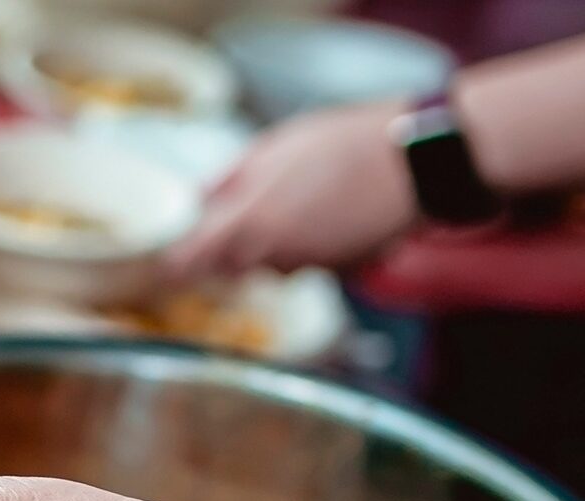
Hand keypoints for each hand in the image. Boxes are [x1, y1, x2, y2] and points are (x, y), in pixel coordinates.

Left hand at [168, 101, 416, 277]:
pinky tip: (332, 213)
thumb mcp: (274, 146)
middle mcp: (273, 255)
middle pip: (232, 266)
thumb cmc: (343, 144)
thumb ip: (230, 179)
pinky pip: (313, 263)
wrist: (414, 161)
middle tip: (251, 209)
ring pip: (274, 265)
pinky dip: (314, 246)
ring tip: (303, 201)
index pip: (190, 262)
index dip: (177, 263)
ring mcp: (309, 266)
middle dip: (231, 246)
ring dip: (276, 244)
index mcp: (247, 223)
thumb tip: (200, 198)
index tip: (171, 261)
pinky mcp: (342, 271)